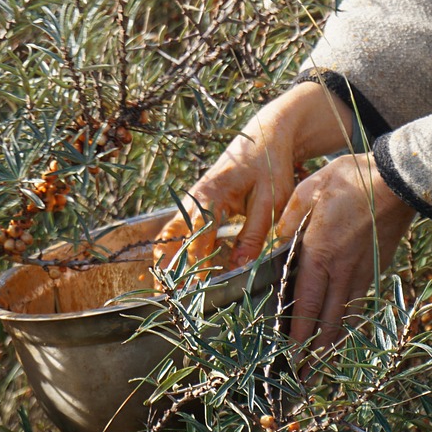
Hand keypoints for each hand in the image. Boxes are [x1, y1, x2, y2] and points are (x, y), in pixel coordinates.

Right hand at [152, 83, 354, 280]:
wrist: (266, 134)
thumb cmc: (270, 165)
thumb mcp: (270, 202)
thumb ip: (253, 235)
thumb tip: (238, 268)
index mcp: (210, 196)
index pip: (196, 240)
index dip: (194, 268)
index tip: (193, 293)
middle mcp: (194, 197)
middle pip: (172, 237)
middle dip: (167, 266)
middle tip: (165, 297)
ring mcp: (192, 198)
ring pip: (170, 232)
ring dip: (166, 258)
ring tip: (162, 288)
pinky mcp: (196, 201)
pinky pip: (178, 227)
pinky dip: (172, 247)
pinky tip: (171, 268)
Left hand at [274, 152, 414, 351]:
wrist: (400, 178)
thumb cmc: (352, 180)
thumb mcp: (309, 191)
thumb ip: (289, 220)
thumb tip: (274, 244)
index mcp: (321, 253)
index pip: (305, 304)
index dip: (297, 336)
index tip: (288, 359)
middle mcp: (343, 270)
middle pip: (327, 321)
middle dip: (314, 354)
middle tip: (302, 379)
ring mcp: (364, 272)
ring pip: (345, 317)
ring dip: (332, 344)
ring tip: (319, 367)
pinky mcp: (377, 268)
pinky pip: (359, 303)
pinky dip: (348, 323)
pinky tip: (342, 333)